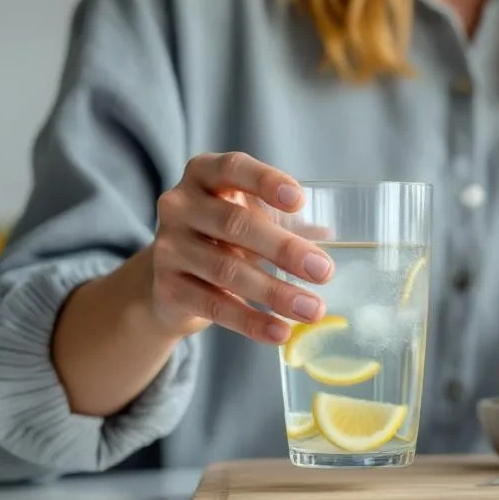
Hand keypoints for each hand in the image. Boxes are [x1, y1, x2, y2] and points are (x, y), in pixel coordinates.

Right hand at [148, 151, 331, 343]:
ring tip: (312, 309)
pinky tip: (281, 331)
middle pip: (235, 224)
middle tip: (324, 271)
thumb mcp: (248, 216)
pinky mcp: (167, 288)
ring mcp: (169, 247)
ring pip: (227, 270)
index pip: (233, 168)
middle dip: (284, 249)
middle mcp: (179, 205)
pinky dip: (251, 321)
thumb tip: (331, 235)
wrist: (168, 275)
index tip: (300, 201)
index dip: (266, 182)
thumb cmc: (222, 235)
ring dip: (275, 292)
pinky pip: (215, 306)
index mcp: (203, 175)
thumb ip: (284, 221)